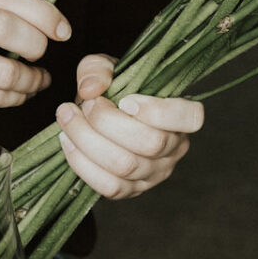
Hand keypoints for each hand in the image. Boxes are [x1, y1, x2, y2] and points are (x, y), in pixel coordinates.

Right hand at [0, 0, 71, 120]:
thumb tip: (41, 19)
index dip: (41, 11)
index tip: (62, 29)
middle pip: (5, 28)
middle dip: (35, 45)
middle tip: (42, 55)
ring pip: (2, 72)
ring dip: (29, 81)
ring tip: (36, 81)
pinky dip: (12, 98)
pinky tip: (17, 95)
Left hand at [54, 53, 203, 199]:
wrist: (100, 117)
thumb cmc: (113, 90)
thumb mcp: (107, 68)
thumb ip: (98, 69)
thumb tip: (90, 89)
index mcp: (182, 115)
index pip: (190, 118)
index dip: (159, 111)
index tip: (125, 100)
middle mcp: (175, 148)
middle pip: (150, 143)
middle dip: (108, 121)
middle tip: (86, 104)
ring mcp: (155, 173)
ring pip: (125, 166)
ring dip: (88, 140)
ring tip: (67, 117)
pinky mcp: (132, 190)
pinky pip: (109, 186)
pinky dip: (82, 163)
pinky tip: (67, 140)